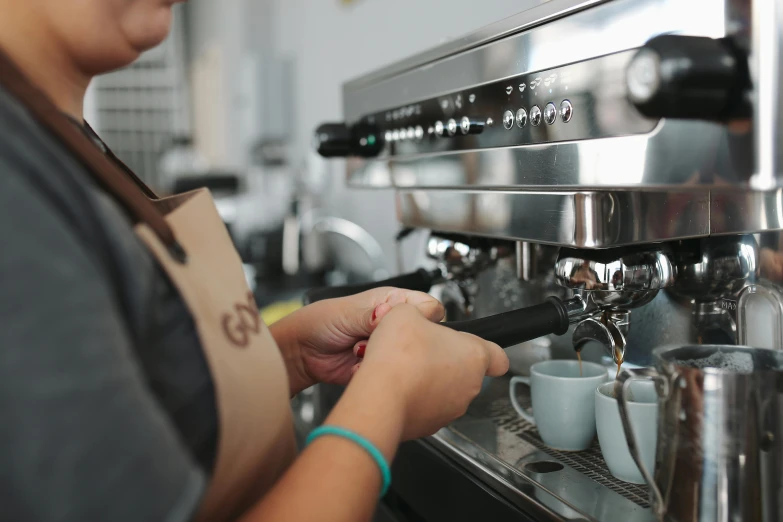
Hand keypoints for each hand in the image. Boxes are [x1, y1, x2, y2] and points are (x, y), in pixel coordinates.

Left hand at [269, 288, 443, 394]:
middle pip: (421, 335)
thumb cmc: (320, 322)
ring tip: (358, 348)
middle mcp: (393, 325)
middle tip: (374, 336)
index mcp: (392, 302)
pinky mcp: (381, 368)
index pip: (428, 307)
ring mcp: (387, 347)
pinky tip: (356, 363)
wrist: (301, 352)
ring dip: (383, 356)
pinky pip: (390, 374)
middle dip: (399, 340)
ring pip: (406, 357)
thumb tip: (393, 313)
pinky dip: (374, 371)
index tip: (404, 323)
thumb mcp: (348, 312)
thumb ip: (373, 315)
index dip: (422, 316)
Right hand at [354, 304, 508, 439]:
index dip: (488, 349)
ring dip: (430, 380)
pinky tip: (397, 387)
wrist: (379, 399)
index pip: (499, 357)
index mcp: (473, 355)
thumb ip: (420, 310)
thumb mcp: (406, 312)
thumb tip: (419, 315)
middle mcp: (469, 386)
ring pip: (446, 391)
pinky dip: (415, 398)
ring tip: (405, 368)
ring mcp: (451, 409)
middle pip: (466, 370)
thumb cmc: (398, 358)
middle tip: (422, 349)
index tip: (474, 346)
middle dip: (445, 359)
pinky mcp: (430, 425)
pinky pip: (427, 408)